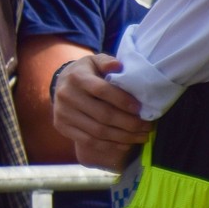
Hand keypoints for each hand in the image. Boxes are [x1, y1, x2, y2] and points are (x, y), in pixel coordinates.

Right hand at [51, 54, 152, 170]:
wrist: (61, 85)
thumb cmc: (86, 73)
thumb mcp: (95, 62)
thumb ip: (107, 62)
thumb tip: (118, 65)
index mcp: (76, 76)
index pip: (101, 90)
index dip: (122, 100)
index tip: (140, 108)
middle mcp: (66, 95)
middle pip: (102, 115)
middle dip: (129, 123)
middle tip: (147, 126)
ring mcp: (63, 113)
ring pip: (98, 131)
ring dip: (123, 137)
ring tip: (141, 136)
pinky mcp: (62, 127)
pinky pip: (89, 141)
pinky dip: (110, 145)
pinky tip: (125, 143)